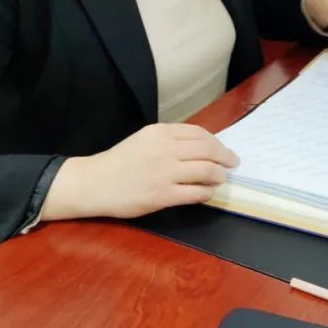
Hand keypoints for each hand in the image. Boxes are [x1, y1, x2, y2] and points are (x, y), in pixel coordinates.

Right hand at [40, 123, 238, 221]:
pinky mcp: (162, 195)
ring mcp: (165, 173)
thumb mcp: (145, 139)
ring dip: (219, 175)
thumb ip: (171, 140)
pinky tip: (207, 193)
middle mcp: (165, 149)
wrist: (95, 183)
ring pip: (206, 171)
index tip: (224, 150)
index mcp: (161, 132)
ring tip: (221, 178)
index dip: (217, 143)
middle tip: (232, 163)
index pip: (200, 134)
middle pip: (208, 150)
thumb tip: (203, 147)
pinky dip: (207, 192)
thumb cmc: (121, 161)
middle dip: (225, 157)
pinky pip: (195, 193)